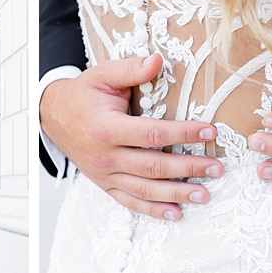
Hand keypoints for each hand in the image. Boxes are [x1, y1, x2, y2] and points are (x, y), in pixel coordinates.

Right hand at [40, 53, 220, 219]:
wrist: (54, 117)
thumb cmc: (83, 95)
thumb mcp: (103, 75)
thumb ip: (131, 69)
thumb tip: (158, 59)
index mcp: (107, 128)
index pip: (153, 133)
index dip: (184, 133)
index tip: (210, 131)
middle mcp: (106, 156)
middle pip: (153, 167)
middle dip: (188, 168)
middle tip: (216, 169)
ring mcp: (105, 174)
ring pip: (145, 189)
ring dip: (177, 194)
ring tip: (204, 195)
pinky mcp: (105, 184)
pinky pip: (131, 202)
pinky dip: (154, 210)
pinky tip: (176, 213)